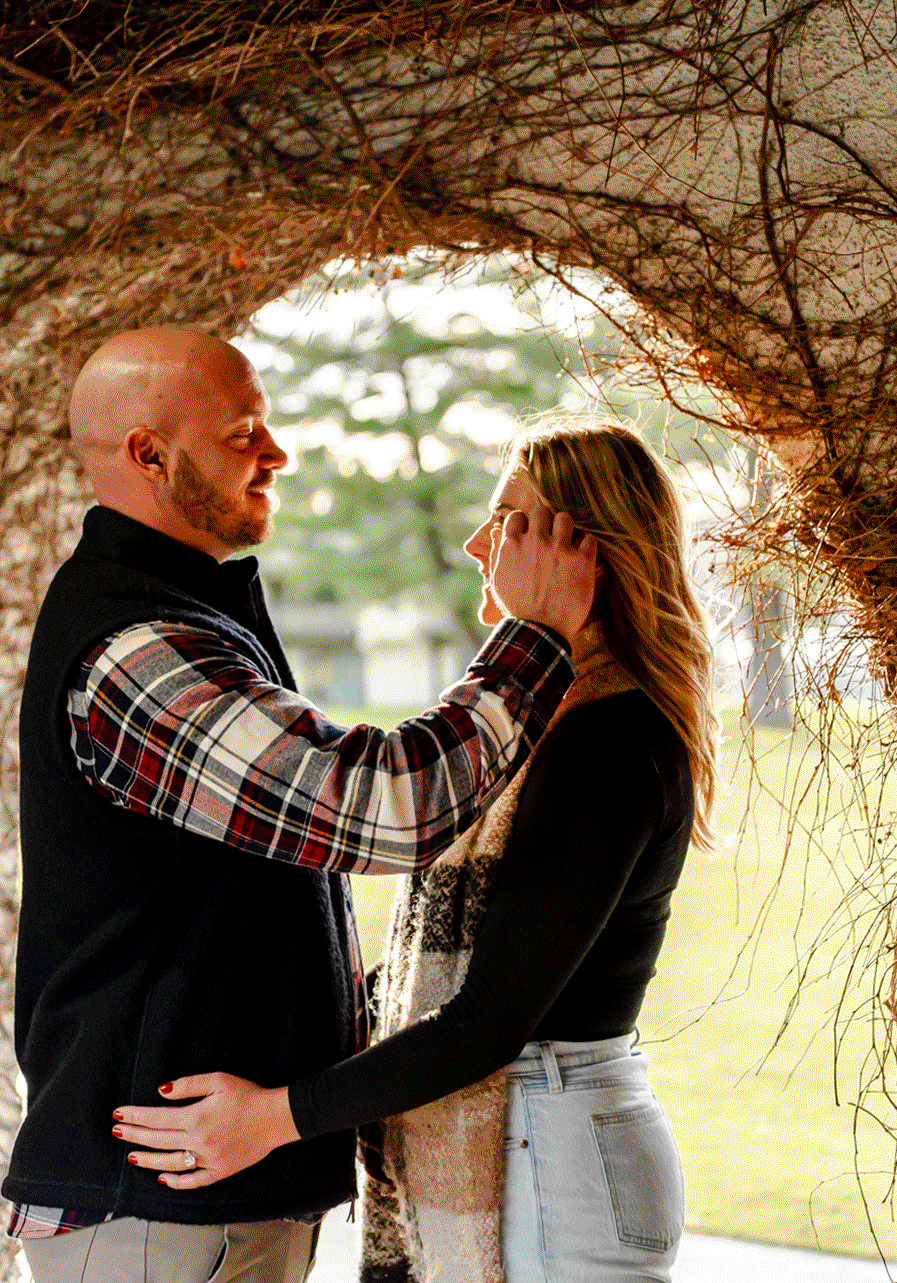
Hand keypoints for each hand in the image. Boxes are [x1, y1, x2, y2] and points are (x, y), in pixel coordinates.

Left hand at [112, 1072, 299, 1188]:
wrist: (275, 1118)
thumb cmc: (248, 1095)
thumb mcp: (219, 1080)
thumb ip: (189, 1084)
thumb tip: (162, 1092)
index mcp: (196, 1117)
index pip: (156, 1118)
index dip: (135, 1116)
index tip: (119, 1114)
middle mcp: (198, 1141)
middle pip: (158, 1140)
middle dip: (134, 1135)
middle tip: (117, 1131)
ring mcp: (208, 1159)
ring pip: (170, 1164)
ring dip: (148, 1160)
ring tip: (131, 1157)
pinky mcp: (219, 1171)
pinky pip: (193, 1181)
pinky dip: (175, 1182)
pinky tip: (163, 1179)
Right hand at [490, 507, 597, 643]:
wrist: (539, 632)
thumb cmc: (517, 609)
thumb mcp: (498, 581)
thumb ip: (498, 553)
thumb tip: (498, 533)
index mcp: (512, 546)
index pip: (518, 516)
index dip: (525, 523)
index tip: (530, 533)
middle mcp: (535, 542)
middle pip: (542, 511)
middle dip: (546, 522)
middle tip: (551, 536)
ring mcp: (559, 550)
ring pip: (566, 518)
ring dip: (567, 529)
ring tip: (568, 544)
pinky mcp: (581, 561)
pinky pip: (589, 538)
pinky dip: (587, 547)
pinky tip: (582, 558)